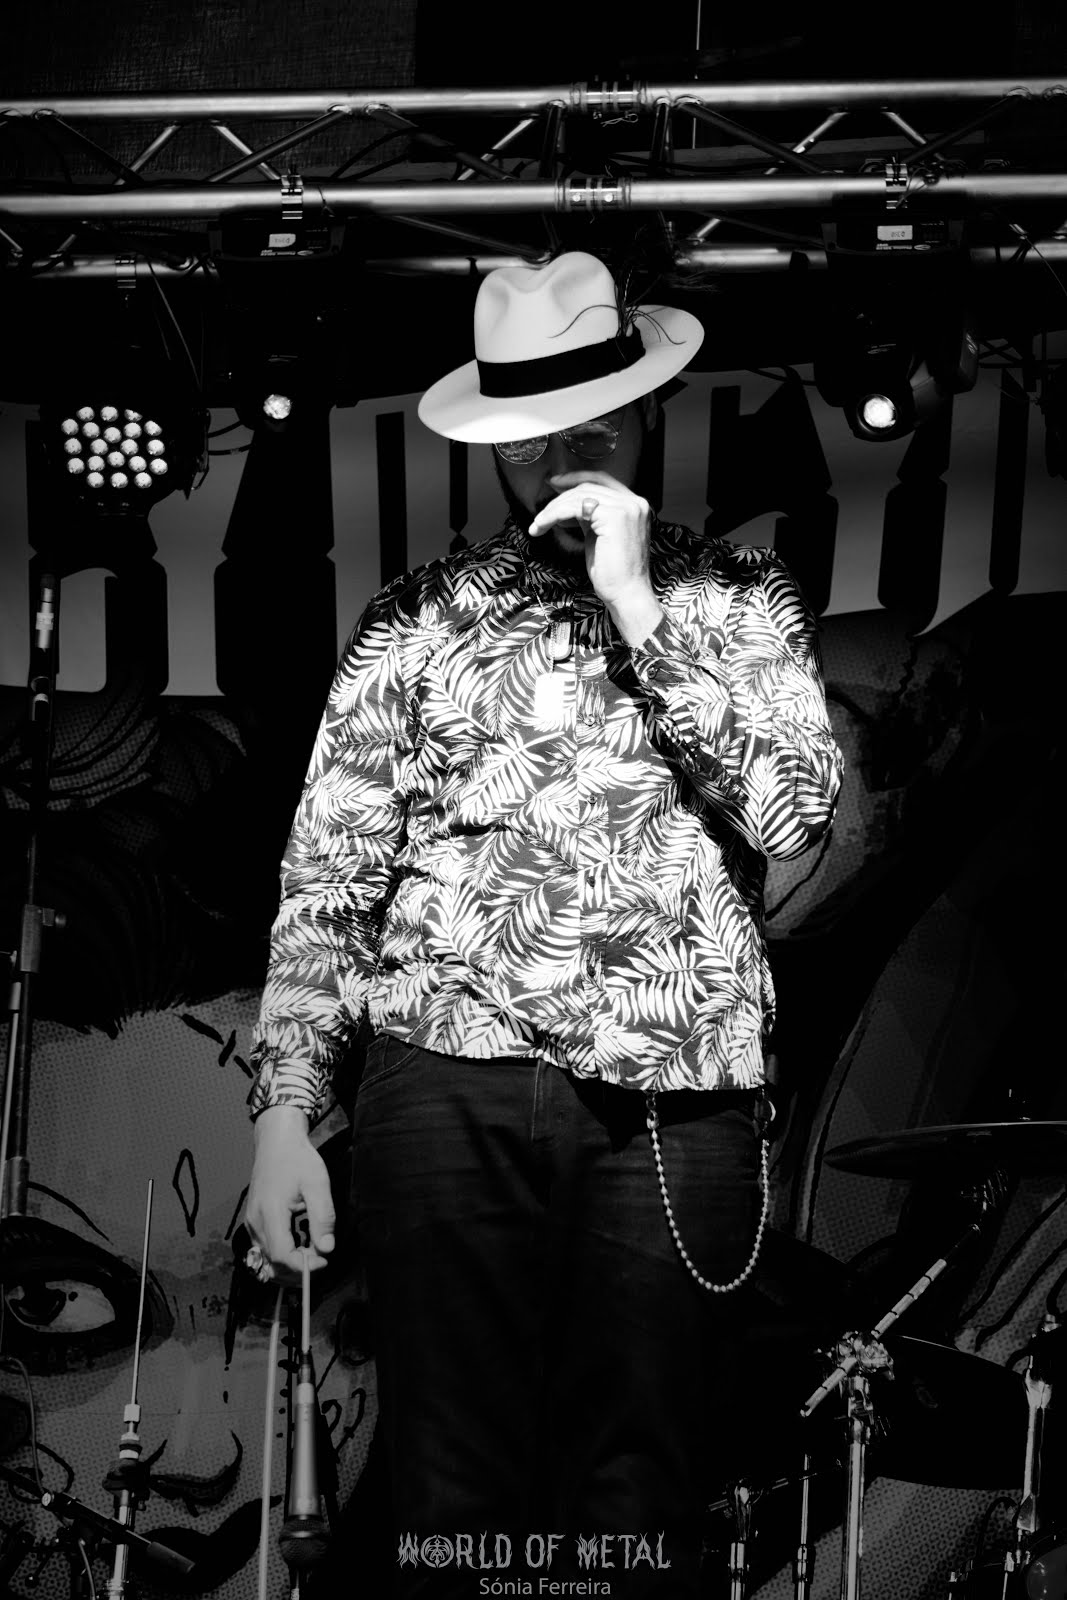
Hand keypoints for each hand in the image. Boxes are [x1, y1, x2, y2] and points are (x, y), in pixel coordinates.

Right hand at [245, 1105, 335, 1281]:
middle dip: (299, 1268)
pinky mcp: (253, 1221)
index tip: (324, 1260)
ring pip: (267, 1259)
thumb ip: (323, 1217)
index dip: (304, 1265)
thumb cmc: (298, 1159)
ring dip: (290, 1264)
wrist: (277, 1142)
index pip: (282, 1255)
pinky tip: (299, 1245)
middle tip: (321, 1256)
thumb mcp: (317, 1184)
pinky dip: (282, 1255)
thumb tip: (327, 1248)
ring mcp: (251, 1222)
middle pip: (273, 1262)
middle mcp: (255, 1221)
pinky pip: (264, 1248)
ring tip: (312, 1252)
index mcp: (270, 1212)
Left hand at [528, 472, 662, 643]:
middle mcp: (634, 502)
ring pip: (578, 497)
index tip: (555, 483)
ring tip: (538, 524)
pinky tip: (543, 525)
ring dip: (552, 509)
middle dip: (559, 497)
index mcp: (634, 505)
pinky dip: (555, 514)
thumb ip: (590, 517)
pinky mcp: (614, 517)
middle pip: (588, 487)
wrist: (627, 594)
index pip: (602, 480)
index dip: (576, 478)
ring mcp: (626, 508)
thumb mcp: (599, 536)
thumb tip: (569, 506)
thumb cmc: (614, 574)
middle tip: (541, 512)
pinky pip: (575, 508)